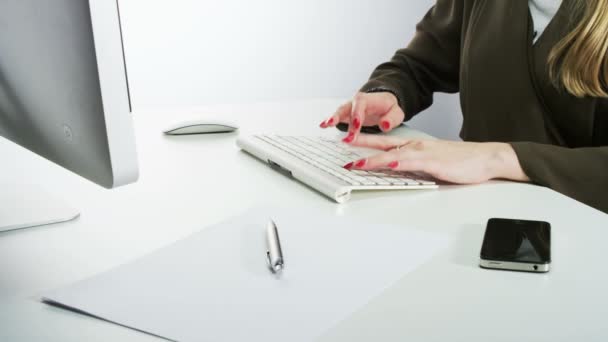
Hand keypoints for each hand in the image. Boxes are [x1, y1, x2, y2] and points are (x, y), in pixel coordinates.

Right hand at [319, 92, 404, 142]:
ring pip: (339, 112)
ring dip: (332, 118)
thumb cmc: (390, 109)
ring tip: (324, 125)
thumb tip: (385, 125)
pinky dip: (329, 121)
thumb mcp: (396, 113)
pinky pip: (337, 117)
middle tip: (334, 126)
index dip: (357, 114)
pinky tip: (322, 126)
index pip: (360, 105)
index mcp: (368, 99)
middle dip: (340, 117)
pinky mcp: (346, 114)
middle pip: (346, 107)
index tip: (356, 125)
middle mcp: (356, 102)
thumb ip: (392, 119)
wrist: (385, 103)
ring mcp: (350, 108)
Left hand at [343, 134, 529, 183]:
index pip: (385, 143)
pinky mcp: (434, 162)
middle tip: (341, 146)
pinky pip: (412, 162)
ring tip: (356, 163)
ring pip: (393, 154)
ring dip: (373, 159)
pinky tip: (387, 164)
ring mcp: (424, 153)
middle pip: (382, 144)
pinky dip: (398, 163)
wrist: (486, 158)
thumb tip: (395, 172)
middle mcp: (416, 146)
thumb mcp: (431, 164)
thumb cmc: (461, 161)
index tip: (348, 144)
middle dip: (361, 145)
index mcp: (414, 146)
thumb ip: (413, 166)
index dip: (365, 143)